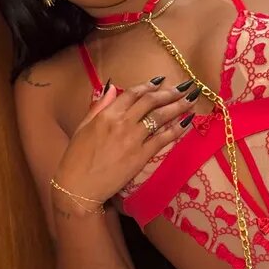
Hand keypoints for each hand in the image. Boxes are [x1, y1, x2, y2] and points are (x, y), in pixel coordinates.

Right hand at [52, 76, 200, 203]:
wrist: (79, 187)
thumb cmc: (76, 159)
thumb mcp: (83, 127)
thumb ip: (99, 106)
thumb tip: (111, 88)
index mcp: (106, 115)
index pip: (132, 93)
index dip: (149, 86)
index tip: (161, 81)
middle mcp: (122, 123)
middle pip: (150, 102)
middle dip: (169, 93)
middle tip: (183, 88)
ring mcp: (133, 140)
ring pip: (160, 117)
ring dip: (178, 107)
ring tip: (191, 100)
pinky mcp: (140, 157)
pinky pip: (162, 139)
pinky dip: (176, 130)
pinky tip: (187, 123)